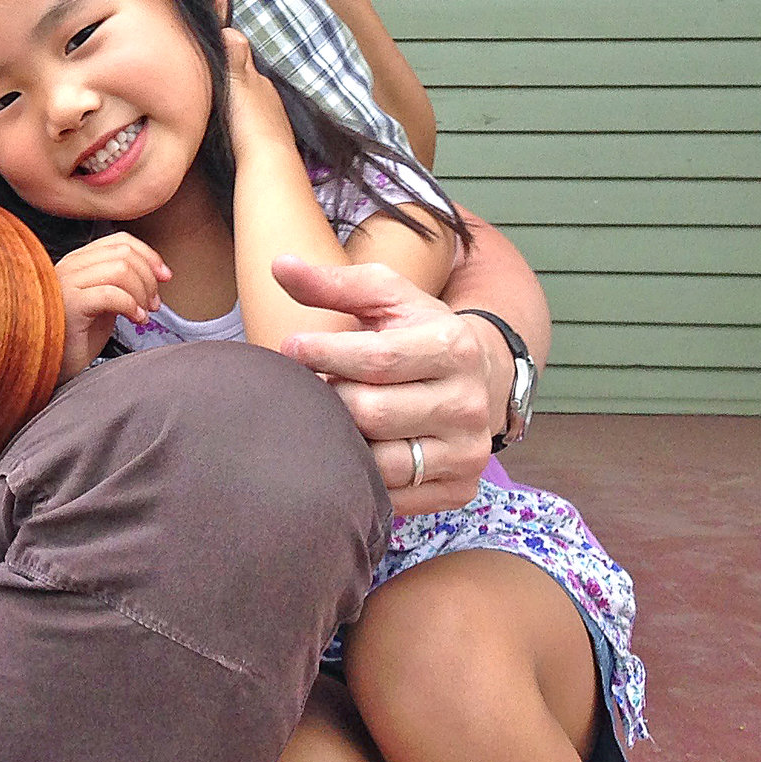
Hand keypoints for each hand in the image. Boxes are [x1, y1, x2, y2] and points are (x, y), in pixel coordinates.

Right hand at [54, 233, 167, 382]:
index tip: (165, 277)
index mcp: (79, 261)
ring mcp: (67, 283)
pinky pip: (110, 294)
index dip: (149, 256)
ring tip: (144, 314)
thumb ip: (120, 283)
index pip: (120, 241)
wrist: (51, 365)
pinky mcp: (69, 304)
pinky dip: (131, 305)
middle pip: (124, 253)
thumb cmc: (77, 338)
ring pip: (120, 269)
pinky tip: (136, 320)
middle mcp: (71, 266)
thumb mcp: (104, 303)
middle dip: (149, 278)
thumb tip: (153, 274)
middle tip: (154, 304)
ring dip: (142, 292)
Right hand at [220, 29, 298, 167]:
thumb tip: (230, 29)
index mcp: (259, 80)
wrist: (266, 161)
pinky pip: (252, 127)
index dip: (227, 56)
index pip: (243, 60)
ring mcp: (273, 121)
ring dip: (237, 107)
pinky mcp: (270, 144)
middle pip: (248, 83)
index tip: (208, 57)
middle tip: (207, 88)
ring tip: (216, 113)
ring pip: (250, 106)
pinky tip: (231, 135)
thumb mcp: (236, 82)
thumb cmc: (248, 121)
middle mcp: (269, 97)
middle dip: (232, 84)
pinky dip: (243, 127)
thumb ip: (234, 56)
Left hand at [271, 254, 511, 515]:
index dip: (324, 353)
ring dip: (341, 442)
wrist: (481, 378)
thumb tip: (279, 265)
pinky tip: (347, 452)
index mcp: (453, 347)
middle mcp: (468, 403)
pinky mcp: (460, 489)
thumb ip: (334, 283)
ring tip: (326, 420)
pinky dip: (363, 478)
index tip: (289, 347)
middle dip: (330, 399)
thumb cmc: (418, 331)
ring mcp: (467, 452)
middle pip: (373, 412)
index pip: (377, 358)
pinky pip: (395, 496)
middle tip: (310, 389)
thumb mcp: (386, 297)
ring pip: (382, 462)